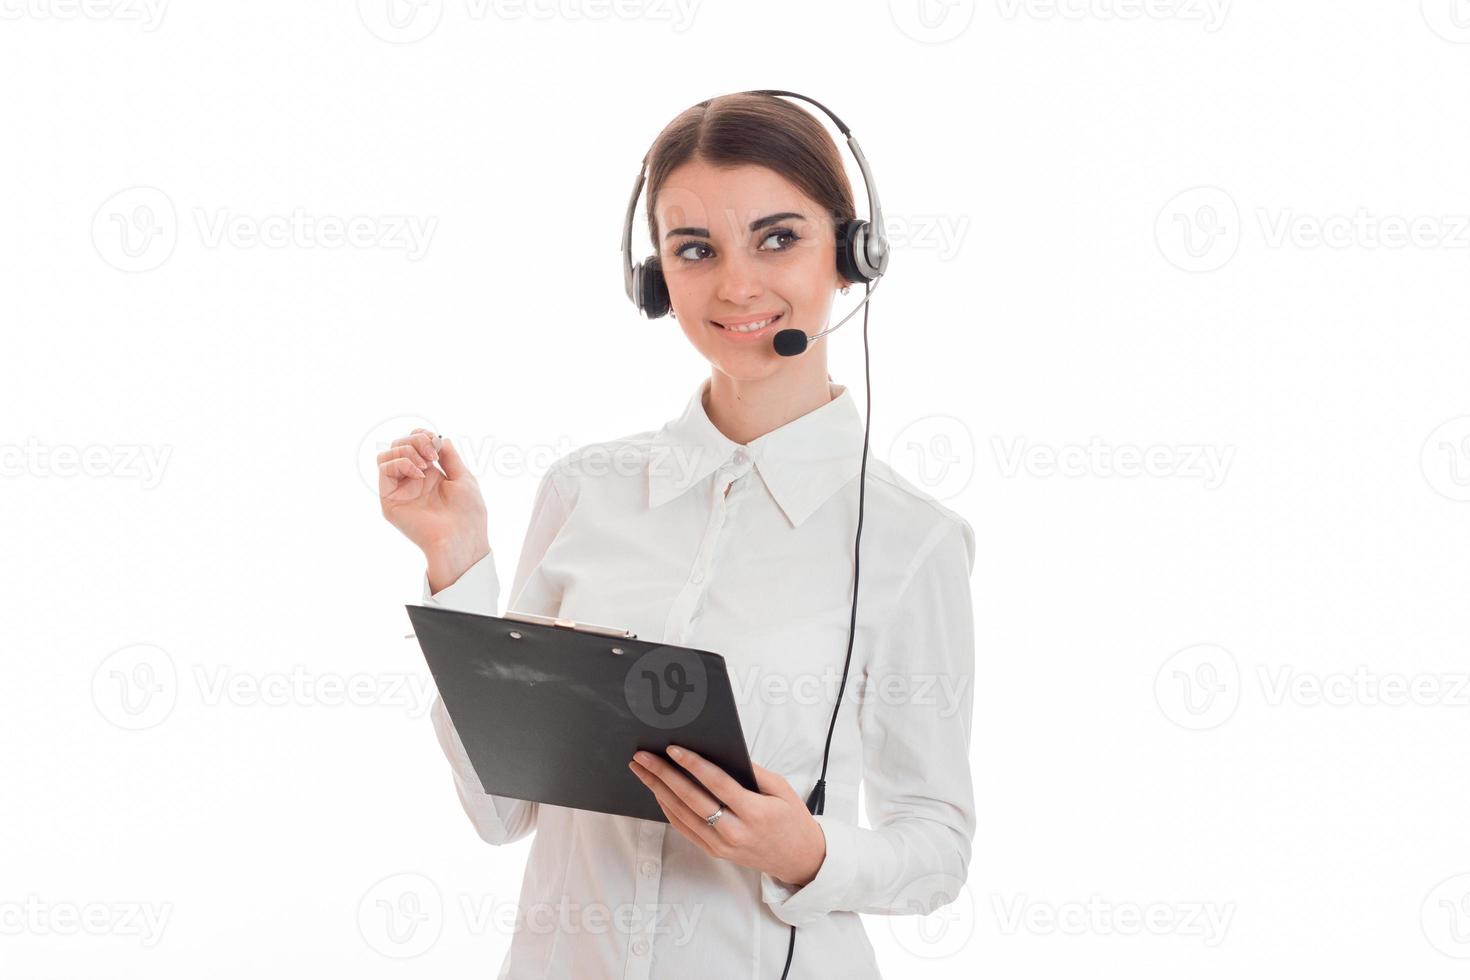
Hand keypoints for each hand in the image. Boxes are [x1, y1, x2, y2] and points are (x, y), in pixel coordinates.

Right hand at [377, 428, 488, 587]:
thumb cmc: (467, 513)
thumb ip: (448, 455)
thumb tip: (437, 436)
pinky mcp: (390, 501)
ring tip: (425, 463)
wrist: (462, 537)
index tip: (435, 440)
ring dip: (406, 449)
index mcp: (429, 474)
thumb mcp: (462, 476)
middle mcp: (411, 480)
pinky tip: (420, 474)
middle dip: (415, 440)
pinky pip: (384, 469)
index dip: (421, 435)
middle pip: (397, 445)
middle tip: (432, 453)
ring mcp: (400, 490)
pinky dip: (402, 462)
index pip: (412, 444)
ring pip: (385, 455)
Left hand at [629, 747, 826, 887]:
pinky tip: (658, 793)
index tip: (673, 749)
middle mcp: (735, 831)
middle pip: (691, 799)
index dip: (693, 765)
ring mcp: (722, 845)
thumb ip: (754, 771)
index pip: (717, 784)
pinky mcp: (715, 852)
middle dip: (663, 775)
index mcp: (754, 812)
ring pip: (682, 815)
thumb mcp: (782, 789)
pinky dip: (668, 810)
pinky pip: (685, 829)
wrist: (800, 859)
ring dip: (658, 790)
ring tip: (642, 771)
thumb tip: (723, 753)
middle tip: (643, 757)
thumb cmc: (792, 820)